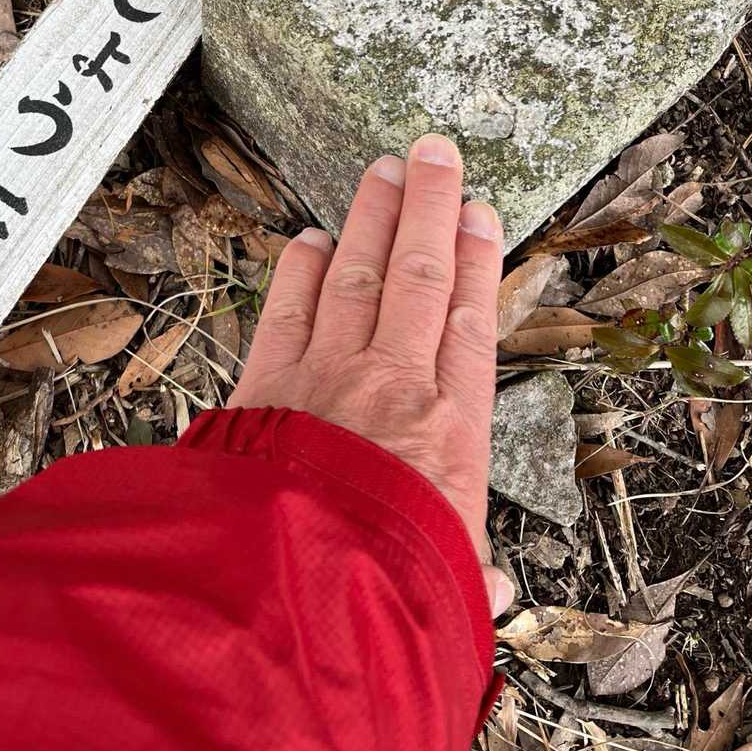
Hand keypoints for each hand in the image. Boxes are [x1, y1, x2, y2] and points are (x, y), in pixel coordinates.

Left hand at [229, 133, 513, 615]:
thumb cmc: (382, 594)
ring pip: (355, 274)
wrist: (294, 593)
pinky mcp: (265, 384)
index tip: (479, 215)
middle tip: (434, 156)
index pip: (469, 320)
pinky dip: (299, 270)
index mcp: (449, 428)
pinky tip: (309, 239)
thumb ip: (469, 570)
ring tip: (383, 171)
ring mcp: (325, 375)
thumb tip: (487, 588)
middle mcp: (392, 384)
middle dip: (428, 208)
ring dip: (370, 219)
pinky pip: (287, 309)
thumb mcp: (452, 589)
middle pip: (417, 275)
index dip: (476, 260)